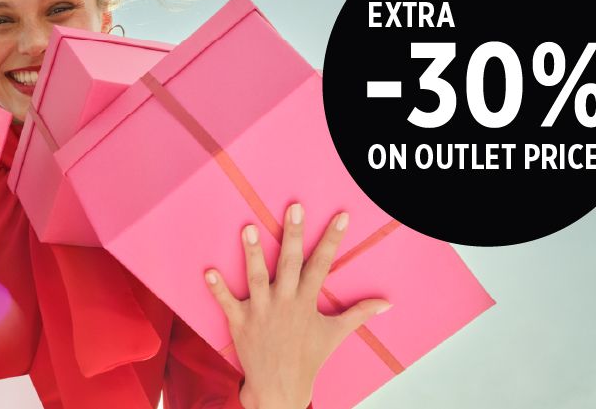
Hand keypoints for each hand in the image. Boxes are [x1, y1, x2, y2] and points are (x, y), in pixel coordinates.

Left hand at [205, 204, 390, 408]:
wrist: (280, 386)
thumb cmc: (308, 357)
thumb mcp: (335, 333)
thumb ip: (359, 313)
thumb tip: (386, 304)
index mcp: (306, 302)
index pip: (323, 264)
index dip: (332, 240)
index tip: (340, 217)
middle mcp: (284, 302)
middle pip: (289, 263)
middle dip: (292, 235)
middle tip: (294, 208)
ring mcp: (260, 311)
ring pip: (256, 277)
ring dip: (253, 254)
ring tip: (250, 228)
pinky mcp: (239, 322)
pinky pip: (226, 303)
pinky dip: (217, 289)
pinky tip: (209, 271)